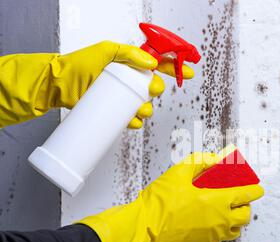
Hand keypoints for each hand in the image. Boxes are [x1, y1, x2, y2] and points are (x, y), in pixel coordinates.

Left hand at [0, 41, 194, 127]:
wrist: (59, 85)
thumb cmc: (79, 65)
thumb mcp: (105, 50)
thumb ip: (128, 53)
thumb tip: (151, 63)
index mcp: (131, 64)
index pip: (159, 65)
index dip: (175, 69)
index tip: (188, 73)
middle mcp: (130, 81)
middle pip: (155, 88)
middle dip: (156, 90)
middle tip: (150, 89)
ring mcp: (123, 98)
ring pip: (146, 106)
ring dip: (147, 109)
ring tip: (137, 108)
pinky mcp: (116, 113)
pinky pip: (133, 120)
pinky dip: (134, 122)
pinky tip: (130, 120)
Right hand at [78, 152, 263, 241]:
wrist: (144, 228)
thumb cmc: (160, 202)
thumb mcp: (179, 172)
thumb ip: (200, 161)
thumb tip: (215, 158)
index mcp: (217, 201)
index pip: (246, 195)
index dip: (255, 190)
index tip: (257, 188)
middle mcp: (220, 220)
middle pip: (246, 215)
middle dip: (246, 206)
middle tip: (238, 198)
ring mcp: (213, 235)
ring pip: (235, 230)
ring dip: (235, 220)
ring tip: (225, 210)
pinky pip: (220, 238)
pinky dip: (221, 229)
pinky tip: (209, 220)